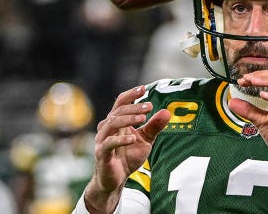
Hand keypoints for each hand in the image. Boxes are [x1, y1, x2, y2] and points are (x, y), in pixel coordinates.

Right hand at [85, 85, 170, 213]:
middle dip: (134, 107)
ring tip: (143, 118)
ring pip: (111, 123)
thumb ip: (154, 127)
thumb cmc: (128, 157)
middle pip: (118, 111)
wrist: (116, 179)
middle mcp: (107, 128)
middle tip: (150, 106)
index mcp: (116, 122)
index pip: (121, 103)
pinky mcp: (101, 154)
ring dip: (128, 119)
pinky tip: (133, 139)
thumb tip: (166, 112)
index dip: (131, 94)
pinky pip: (108, 143)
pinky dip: (121, 140)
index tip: (144, 88)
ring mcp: (102, 140)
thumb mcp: (146, 141)